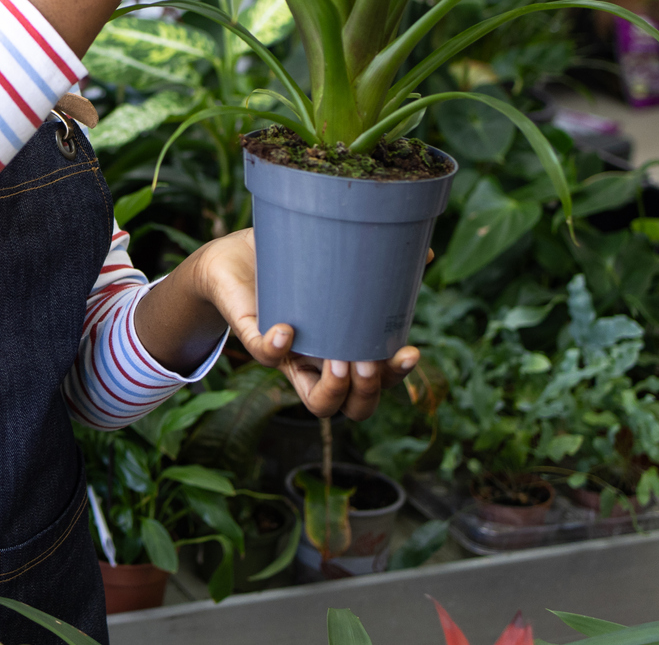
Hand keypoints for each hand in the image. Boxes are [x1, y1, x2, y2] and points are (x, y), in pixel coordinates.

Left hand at [193, 229, 417, 421]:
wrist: (230, 257)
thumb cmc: (290, 263)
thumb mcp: (335, 261)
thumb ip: (374, 261)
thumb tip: (428, 252)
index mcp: (342, 348)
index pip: (376, 382)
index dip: (395, 377)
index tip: (411, 351)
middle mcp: (317, 361)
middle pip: (353, 406)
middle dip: (369, 393)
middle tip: (370, 364)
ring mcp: (286, 355)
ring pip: (315, 401)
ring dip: (334, 391)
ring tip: (342, 363)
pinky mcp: (252, 335)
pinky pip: (264, 355)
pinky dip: (277, 347)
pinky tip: (288, 330)